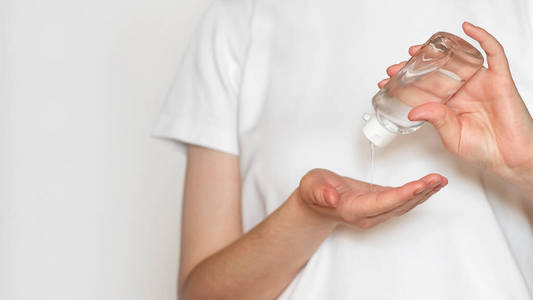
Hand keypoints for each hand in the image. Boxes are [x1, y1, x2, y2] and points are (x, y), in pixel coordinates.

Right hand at [296, 169, 446, 228]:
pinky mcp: (379, 205)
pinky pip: (402, 201)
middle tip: (438, 179)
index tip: (420, 185)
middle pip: (399, 205)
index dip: (402, 195)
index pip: (383, 203)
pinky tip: (430, 184)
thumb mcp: (312, 186)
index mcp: (353, 209)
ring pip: (404, 205)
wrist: (314, 204)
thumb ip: (321, 193)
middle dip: (421, 192)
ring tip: (440, 180)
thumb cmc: (314, 192)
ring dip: (424, 193)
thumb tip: (333, 199)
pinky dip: (418, 193)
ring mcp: (375, 212)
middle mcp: (367, 215)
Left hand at [379, 22, 532, 182]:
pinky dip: (482, 38)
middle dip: (414, 68)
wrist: (510, 158)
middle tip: (395, 68)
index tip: (386, 81)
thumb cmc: (483, 150)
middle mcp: (462, 91)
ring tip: (417, 50)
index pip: (422, 89)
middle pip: (435, 72)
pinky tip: (467, 29)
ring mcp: (479, 83)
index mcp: (448, 105)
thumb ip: (436, 121)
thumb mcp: (451, 137)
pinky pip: (493, 52)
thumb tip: (414, 110)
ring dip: (437, 51)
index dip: (404, 84)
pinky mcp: (498, 79)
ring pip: (457, 60)